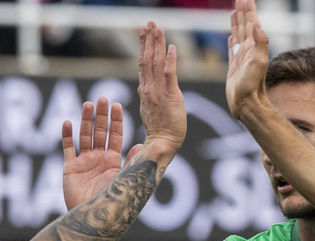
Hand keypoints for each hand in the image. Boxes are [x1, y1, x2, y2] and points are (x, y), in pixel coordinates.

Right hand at [62, 98, 142, 209]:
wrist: (92, 220)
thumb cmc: (111, 204)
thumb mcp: (124, 180)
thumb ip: (132, 163)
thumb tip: (142, 145)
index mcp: (114, 161)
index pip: (116, 136)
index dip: (116, 121)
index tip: (117, 105)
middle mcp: (99, 159)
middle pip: (100, 132)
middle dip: (101, 116)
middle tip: (102, 99)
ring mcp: (84, 162)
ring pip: (85, 136)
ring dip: (86, 120)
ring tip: (88, 104)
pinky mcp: (70, 168)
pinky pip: (68, 149)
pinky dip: (67, 136)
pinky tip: (67, 122)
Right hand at [137, 22, 185, 155]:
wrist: (162, 143)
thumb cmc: (160, 131)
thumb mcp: (152, 108)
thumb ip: (151, 94)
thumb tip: (147, 87)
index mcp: (145, 90)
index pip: (143, 64)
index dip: (144, 46)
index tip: (144, 32)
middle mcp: (149, 88)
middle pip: (147, 58)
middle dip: (148, 39)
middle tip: (149, 23)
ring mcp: (158, 92)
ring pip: (155, 62)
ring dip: (157, 44)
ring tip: (157, 28)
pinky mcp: (170, 96)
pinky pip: (169, 75)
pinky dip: (170, 60)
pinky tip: (171, 47)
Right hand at [225, 0, 270, 118]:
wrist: (247, 105)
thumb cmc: (252, 87)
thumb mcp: (258, 63)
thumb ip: (260, 43)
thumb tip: (257, 25)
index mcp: (253, 45)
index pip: (251, 21)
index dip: (248, 8)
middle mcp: (248, 49)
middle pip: (245, 24)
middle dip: (243, 10)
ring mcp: (241, 57)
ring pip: (238, 33)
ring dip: (237, 21)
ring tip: (235, 10)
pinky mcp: (234, 66)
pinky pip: (232, 48)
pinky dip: (232, 39)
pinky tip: (232, 35)